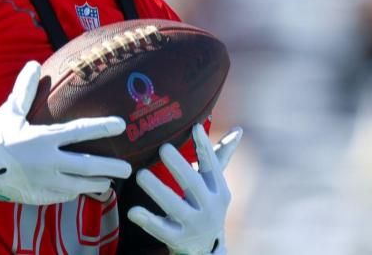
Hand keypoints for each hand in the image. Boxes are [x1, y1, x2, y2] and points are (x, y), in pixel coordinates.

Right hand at [0, 61, 132, 204]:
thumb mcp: (9, 111)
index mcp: (42, 139)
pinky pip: (63, 195)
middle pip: (88, 166)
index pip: (80, 131)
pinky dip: (76, 191)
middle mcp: (47, 162)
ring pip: (79, 185)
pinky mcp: (37, 196)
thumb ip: (24, 89)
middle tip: (129, 168)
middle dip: (111, 167)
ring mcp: (43, 182)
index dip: (102, 127)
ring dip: (97, 182)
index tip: (121, 125)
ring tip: (111, 180)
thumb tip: (33, 63)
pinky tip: (83, 188)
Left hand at [127, 124, 241, 254]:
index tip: (195, 127)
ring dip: (158, 190)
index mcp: (219, 190)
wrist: (206, 247)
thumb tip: (238, 129)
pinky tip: (133, 211)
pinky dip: (147, 220)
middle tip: (163, 148)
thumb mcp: (214, 185)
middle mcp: (209, 208)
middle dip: (179, 166)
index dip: (204, 147)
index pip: (212, 165)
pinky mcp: (178, 239)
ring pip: (175, 207)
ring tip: (140, 174)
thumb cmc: (206, 204)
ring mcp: (194, 225)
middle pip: (193, 185)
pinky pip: (161, 230)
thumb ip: (220, 157)